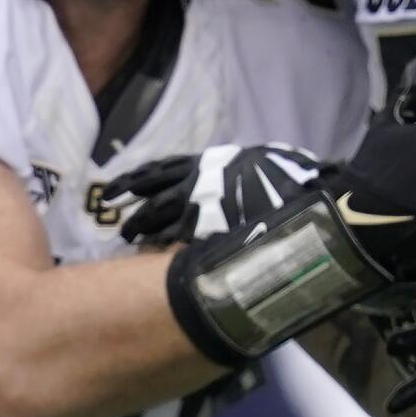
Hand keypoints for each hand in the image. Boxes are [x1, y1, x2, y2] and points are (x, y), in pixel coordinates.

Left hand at [109, 143, 328, 246]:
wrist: (305, 189)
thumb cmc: (285, 174)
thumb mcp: (254, 163)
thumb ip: (233, 170)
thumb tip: (230, 174)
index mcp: (208, 162)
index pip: (161, 169)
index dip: (138, 178)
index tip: (119, 186)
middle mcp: (199, 179)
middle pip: (152, 190)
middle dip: (130, 202)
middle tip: (111, 212)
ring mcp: (204, 203)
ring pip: (161, 212)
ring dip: (141, 225)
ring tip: (126, 238)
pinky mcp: (212, 227)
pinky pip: (180, 237)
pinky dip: (163, 244)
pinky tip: (149, 254)